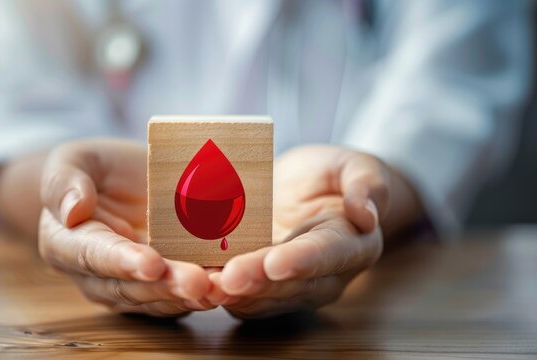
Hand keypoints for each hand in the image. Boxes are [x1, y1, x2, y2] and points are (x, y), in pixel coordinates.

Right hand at [38, 139, 212, 316]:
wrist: (123, 183)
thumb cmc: (96, 168)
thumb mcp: (74, 160)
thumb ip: (64, 182)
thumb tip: (72, 210)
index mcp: (66, 243)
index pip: (92, 255)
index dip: (122, 261)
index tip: (151, 262)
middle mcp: (95, 275)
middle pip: (128, 287)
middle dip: (164, 286)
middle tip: (197, 282)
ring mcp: (128, 285)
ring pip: (156, 299)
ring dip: (188, 298)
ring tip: (218, 289)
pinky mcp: (159, 286)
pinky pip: (178, 297)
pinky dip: (203, 295)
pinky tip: (227, 289)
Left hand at [206, 146, 421, 318]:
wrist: (310, 193)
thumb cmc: (334, 176)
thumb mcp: (354, 166)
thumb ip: (366, 184)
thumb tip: (367, 214)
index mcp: (352, 244)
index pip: (328, 254)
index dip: (302, 260)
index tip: (275, 262)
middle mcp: (323, 275)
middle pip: (291, 284)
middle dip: (258, 282)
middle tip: (228, 277)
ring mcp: (292, 286)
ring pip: (264, 298)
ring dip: (235, 295)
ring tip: (207, 285)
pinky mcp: (263, 286)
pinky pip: (244, 297)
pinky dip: (221, 293)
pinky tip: (198, 285)